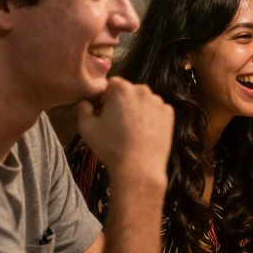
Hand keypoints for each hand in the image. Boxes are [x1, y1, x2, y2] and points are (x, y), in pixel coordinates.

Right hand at [74, 77, 172, 191]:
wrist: (139, 167)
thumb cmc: (110, 146)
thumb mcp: (86, 127)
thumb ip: (82, 109)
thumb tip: (85, 102)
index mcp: (122, 88)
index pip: (111, 85)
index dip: (105, 98)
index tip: (104, 113)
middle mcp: (143, 90)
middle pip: (129, 91)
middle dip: (121, 102)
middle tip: (117, 123)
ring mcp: (159, 102)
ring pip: (143, 101)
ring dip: (136, 109)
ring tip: (132, 130)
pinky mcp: (169, 114)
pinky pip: (156, 111)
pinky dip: (151, 117)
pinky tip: (144, 133)